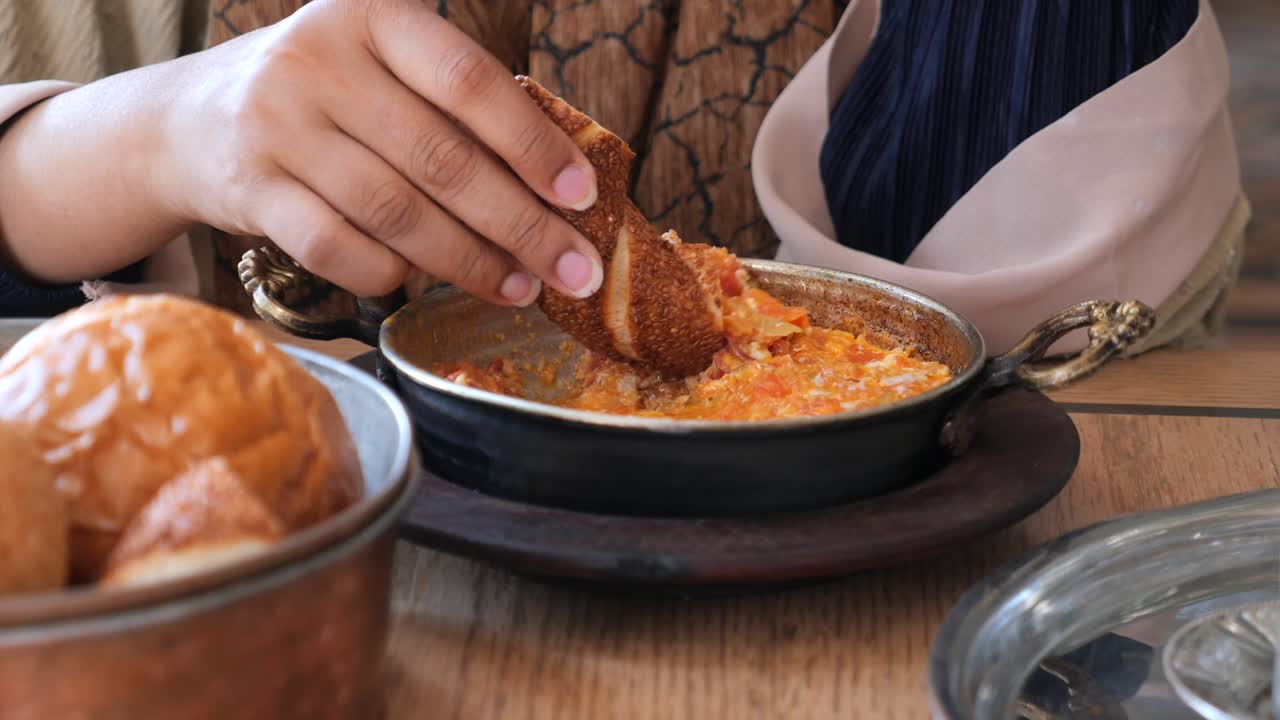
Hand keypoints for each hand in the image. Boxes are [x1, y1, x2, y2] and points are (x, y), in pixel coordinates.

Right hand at [154, 0, 602, 304]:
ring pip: (397, 213)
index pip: (468, 81)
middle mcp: (319, 61)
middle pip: (443, 160)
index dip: (533, 144)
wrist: (191, 119)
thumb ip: (456, 107)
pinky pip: (339, 250)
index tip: (583, 196)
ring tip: (521, 288)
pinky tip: (425, 285)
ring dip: (471, 263)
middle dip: (523, 226)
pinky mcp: (250, 188)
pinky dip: (391, 275)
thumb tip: (558, 188)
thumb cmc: (325, 96)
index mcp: (372, 15)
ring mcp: (277, 124)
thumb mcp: (383, 67)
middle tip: (575, 272)